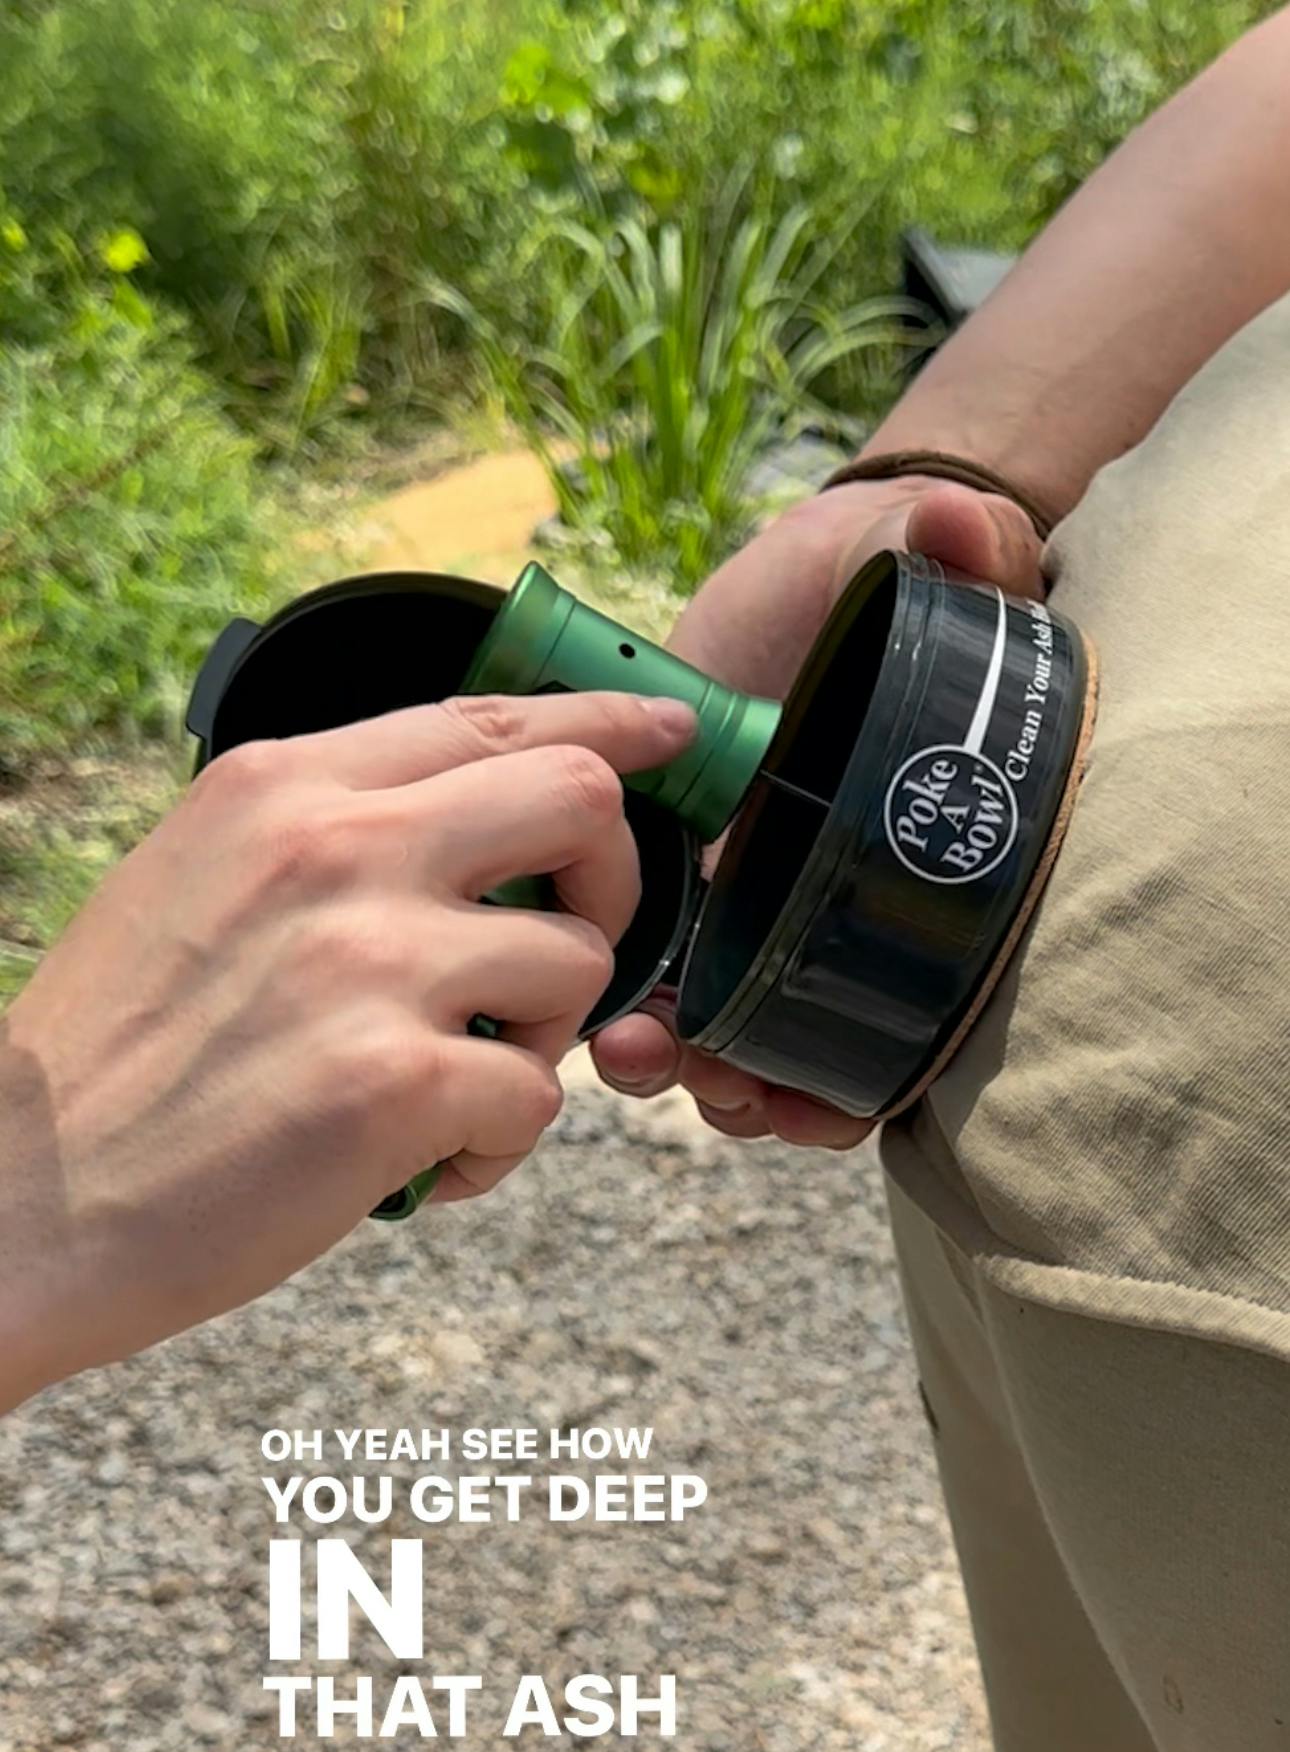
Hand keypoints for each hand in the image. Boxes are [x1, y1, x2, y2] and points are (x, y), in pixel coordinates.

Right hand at [0, 688, 694, 1405]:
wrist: (25, 1199)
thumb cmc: (117, 1057)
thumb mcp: (196, 878)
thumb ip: (324, 835)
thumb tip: (462, 822)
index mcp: (283, 787)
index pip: (490, 712)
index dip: (607, 722)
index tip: (673, 736)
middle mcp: (336, 849)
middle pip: (581, 799)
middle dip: (613, 878)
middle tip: (565, 947)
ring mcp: (372, 961)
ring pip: (576, 962)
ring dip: (541, 1036)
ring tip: (455, 1086)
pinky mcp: (399, 1081)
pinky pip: (539, 1097)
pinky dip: (498, 1147)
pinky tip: (423, 1166)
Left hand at [591, 476, 1044, 1144]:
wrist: (805, 569)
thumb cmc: (878, 571)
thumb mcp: (918, 560)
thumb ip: (963, 549)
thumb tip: (963, 529)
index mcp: (896, 880)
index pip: (896, 1029)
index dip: (852, 1084)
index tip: (801, 1094)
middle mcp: (824, 914)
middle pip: (792, 1052)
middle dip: (744, 1086)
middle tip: (707, 1075)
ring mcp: (743, 904)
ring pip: (708, 1030)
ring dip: (669, 1063)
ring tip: (628, 1048)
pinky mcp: (667, 877)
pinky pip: (640, 971)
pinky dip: (613, 1002)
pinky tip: (584, 998)